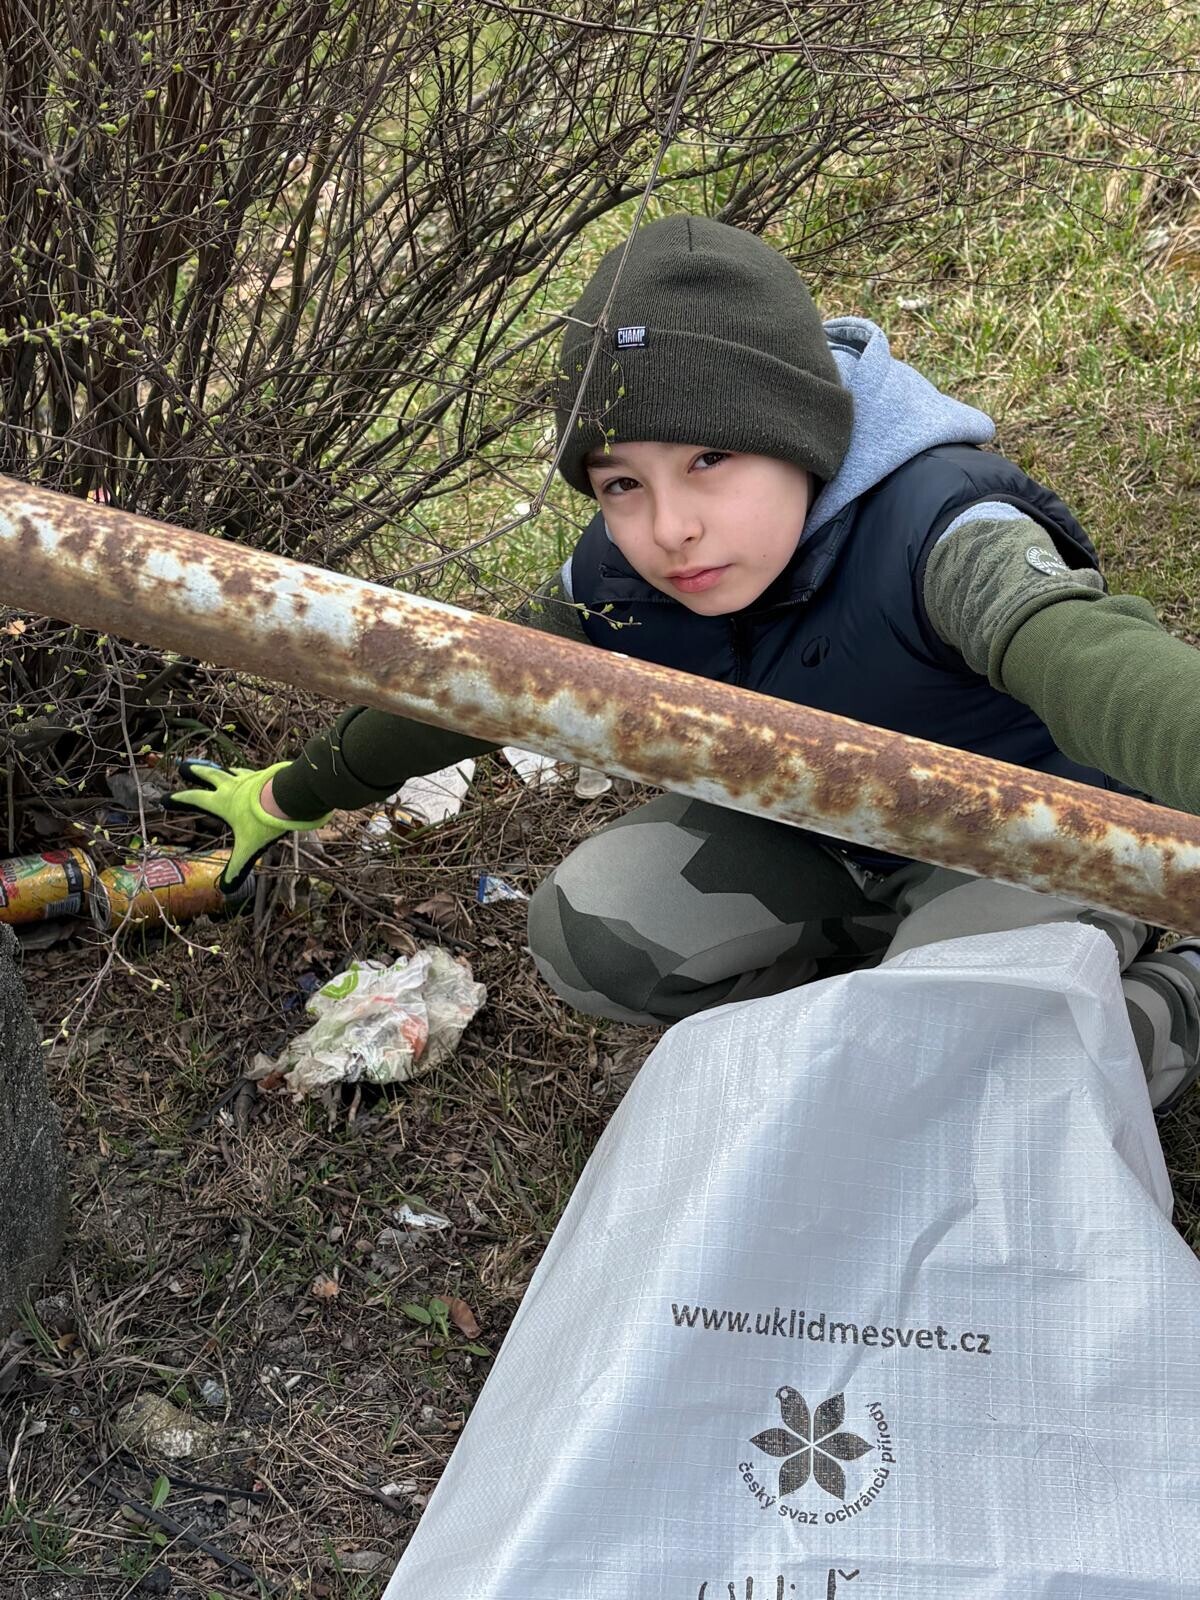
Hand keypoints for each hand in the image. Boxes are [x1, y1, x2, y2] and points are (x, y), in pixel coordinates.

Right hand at [170, 760, 329, 891]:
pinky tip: (249, 774)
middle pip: (210, 775)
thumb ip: (237, 867)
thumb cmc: (264, 822)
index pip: (195, 799)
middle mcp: (232, 787)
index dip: (180, 799)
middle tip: (184, 766)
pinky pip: (250, 772)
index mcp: (222, 802)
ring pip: (229, 771)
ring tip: (217, 768)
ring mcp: (248, 779)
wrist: (288, 798)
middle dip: (196, 772)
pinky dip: (245, 772)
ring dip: (220, 770)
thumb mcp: (248, 848)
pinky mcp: (264, 776)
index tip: (166, 798)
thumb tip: (227, 889)